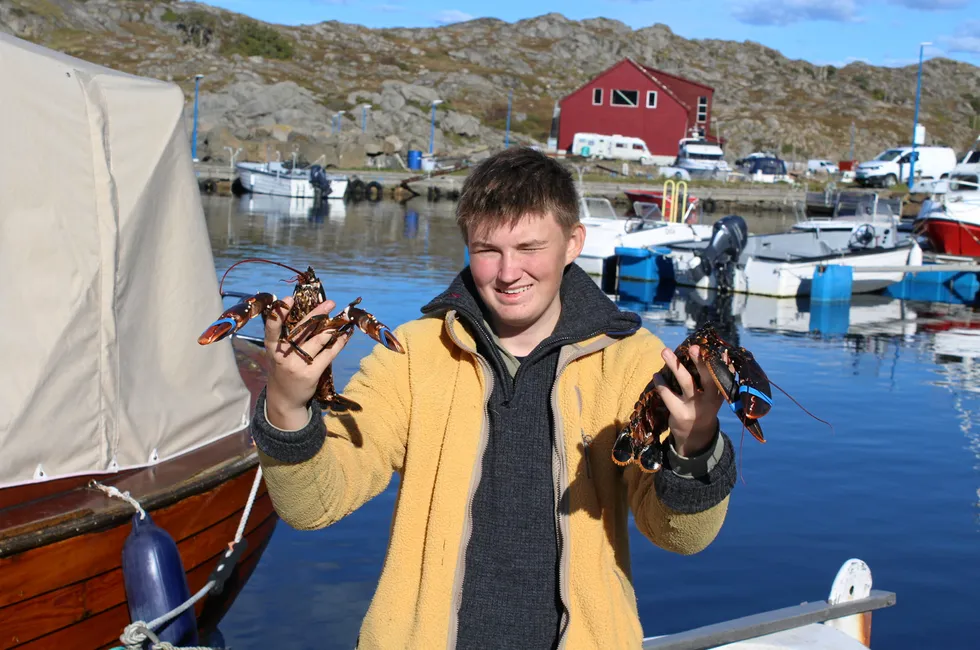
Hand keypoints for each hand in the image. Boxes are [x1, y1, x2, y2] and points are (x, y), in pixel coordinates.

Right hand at [264, 296, 350, 429]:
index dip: (279, 313)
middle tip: (330, 303)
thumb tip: (311, 315)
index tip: (288, 299)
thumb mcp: (277, 353)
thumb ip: (287, 338)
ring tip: (341, 319)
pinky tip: (345, 335)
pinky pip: (328, 354)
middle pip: (301, 330)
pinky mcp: (310, 374)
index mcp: (272, 347)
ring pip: (317, 341)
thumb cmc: (282, 369)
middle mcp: (282, 355)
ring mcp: (296, 365)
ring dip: (331, 328)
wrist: (284, 399)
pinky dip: (338, 343)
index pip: (272, 328)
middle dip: (316, 315)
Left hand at [653, 344, 723, 456]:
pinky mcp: (679, 413)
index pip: (721, 375)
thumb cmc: (704, 407)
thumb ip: (717, 376)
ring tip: (665, 351)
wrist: (696, 435)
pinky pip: (668, 394)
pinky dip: (661, 382)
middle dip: (700, 362)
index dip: (719, 362)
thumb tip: (724, 353)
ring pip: (685, 382)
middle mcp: (709, 399)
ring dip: (674, 365)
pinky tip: (656, 375)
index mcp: (719, 393)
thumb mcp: (714, 394)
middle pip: (706, 378)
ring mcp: (694, 406)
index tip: (713, 348)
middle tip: (692, 347)